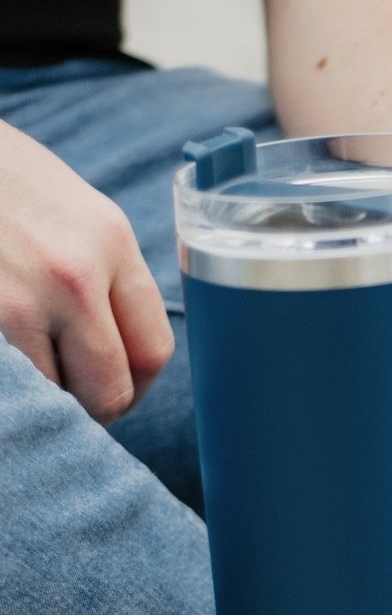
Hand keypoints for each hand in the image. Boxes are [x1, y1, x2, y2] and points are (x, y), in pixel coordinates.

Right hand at [0, 121, 173, 423]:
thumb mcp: (71, 207)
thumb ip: (103, 270)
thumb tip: (120, 340)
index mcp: (111, 241)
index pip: (154, 349)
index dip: (135, 383)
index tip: (113, 385)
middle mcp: (77, 274)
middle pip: (114, 390)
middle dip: (95, 406)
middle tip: (72, 396)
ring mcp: (24, 300)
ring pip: (61, 399)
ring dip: (51, 398)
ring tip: (34, 366)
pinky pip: (20, 385)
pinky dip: (19, 389)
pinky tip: (10, 362)